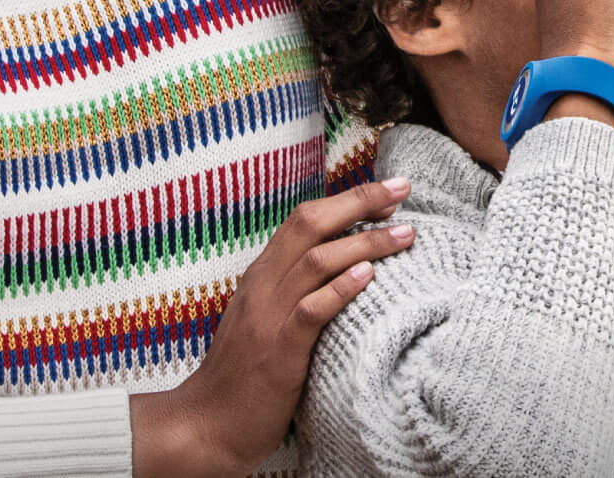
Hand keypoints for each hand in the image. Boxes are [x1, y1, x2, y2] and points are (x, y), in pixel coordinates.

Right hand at [130, 178, 415, 476]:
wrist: (209, 423)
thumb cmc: (242, 372)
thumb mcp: (262, 318)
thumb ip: (291, 289)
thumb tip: (339, 264)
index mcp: (261, 275)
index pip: (303, 220)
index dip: (346, 200)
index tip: (387, 191)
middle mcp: (263, 286)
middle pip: (311, 225)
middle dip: (360, 201)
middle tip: (403, 189)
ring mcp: (268, 317)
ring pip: (317, 260)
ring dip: (366, 242)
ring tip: (405, 233)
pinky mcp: (279, 351)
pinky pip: (311, 310)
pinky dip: (341, 288)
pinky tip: (369, 276)